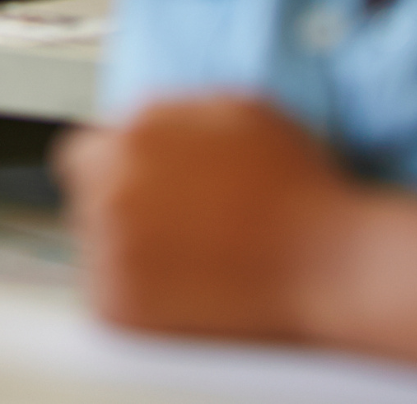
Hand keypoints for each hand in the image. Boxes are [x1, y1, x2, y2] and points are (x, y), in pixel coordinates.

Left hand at [55, 94, 355, 341]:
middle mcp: (109, 191)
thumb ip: (169, 113)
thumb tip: (135, 124)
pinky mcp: (120, 306)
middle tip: (182, 226)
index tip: (143, 188)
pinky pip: (111, 294)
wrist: (332, 263)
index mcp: (130, 140)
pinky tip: (192, 286)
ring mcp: (110, 252)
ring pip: (97, 247)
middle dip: (126, 208)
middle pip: (89, 199)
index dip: (116, 169)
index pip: (84, 153)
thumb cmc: (297, 188)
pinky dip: (141, 294)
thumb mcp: (234, 111)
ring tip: (197, 257)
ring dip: (132, 250)